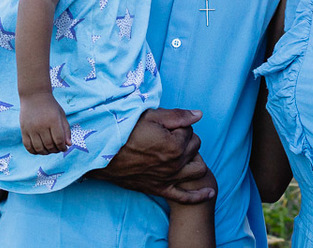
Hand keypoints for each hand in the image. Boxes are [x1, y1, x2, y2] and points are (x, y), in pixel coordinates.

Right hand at [20, 92, 70, 153]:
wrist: (34, 95)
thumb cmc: (51, 106)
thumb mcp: (61, 115)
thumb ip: (66, 130)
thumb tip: (69, 145)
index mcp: (53, 120)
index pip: (59, 140)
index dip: (62, 147)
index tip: (64, 148)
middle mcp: (41, 125)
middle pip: (49, 145)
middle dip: (55, 150)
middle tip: (57, 149)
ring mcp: (31, 128)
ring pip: (39, 148)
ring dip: (45, 152)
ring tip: (49, 150)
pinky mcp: (24, 130)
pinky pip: (28, 146)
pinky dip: (34, 151)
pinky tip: (39, 150)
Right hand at [93, 108, 213, 203]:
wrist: (102, 154)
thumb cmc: (125, 131)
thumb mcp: (151, 117)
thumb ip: (178, 116)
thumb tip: (199, 115)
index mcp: (175, 145)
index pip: (190, 130)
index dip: (178, 125)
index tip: (164, 125)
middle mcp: (175, 164)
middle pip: (195, 147)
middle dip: (187, 139)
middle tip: (168, 134)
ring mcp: (169, 179)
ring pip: (198, 168)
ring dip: (194, 159)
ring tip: (182, 152)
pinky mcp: (160, 189)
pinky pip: (185, 197)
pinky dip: (199, 196)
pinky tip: (209, 192)